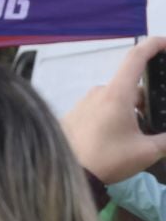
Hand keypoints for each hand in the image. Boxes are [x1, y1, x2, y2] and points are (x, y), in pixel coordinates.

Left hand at [63, 38, 165, 182]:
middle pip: (131, 87)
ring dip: (132, 112)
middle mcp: (98, 93)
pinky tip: (118, 140)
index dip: (155, 44)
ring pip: (117, 100)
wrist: (66, 175)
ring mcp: (83, 103)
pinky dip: (115, 117)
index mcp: (116, 94)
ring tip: (138, 136)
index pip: (136, 56)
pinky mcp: (73, 115)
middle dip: (149, 101)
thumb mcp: (146, 152)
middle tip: (155, 122)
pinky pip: (101, 109)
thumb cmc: (106, 160)